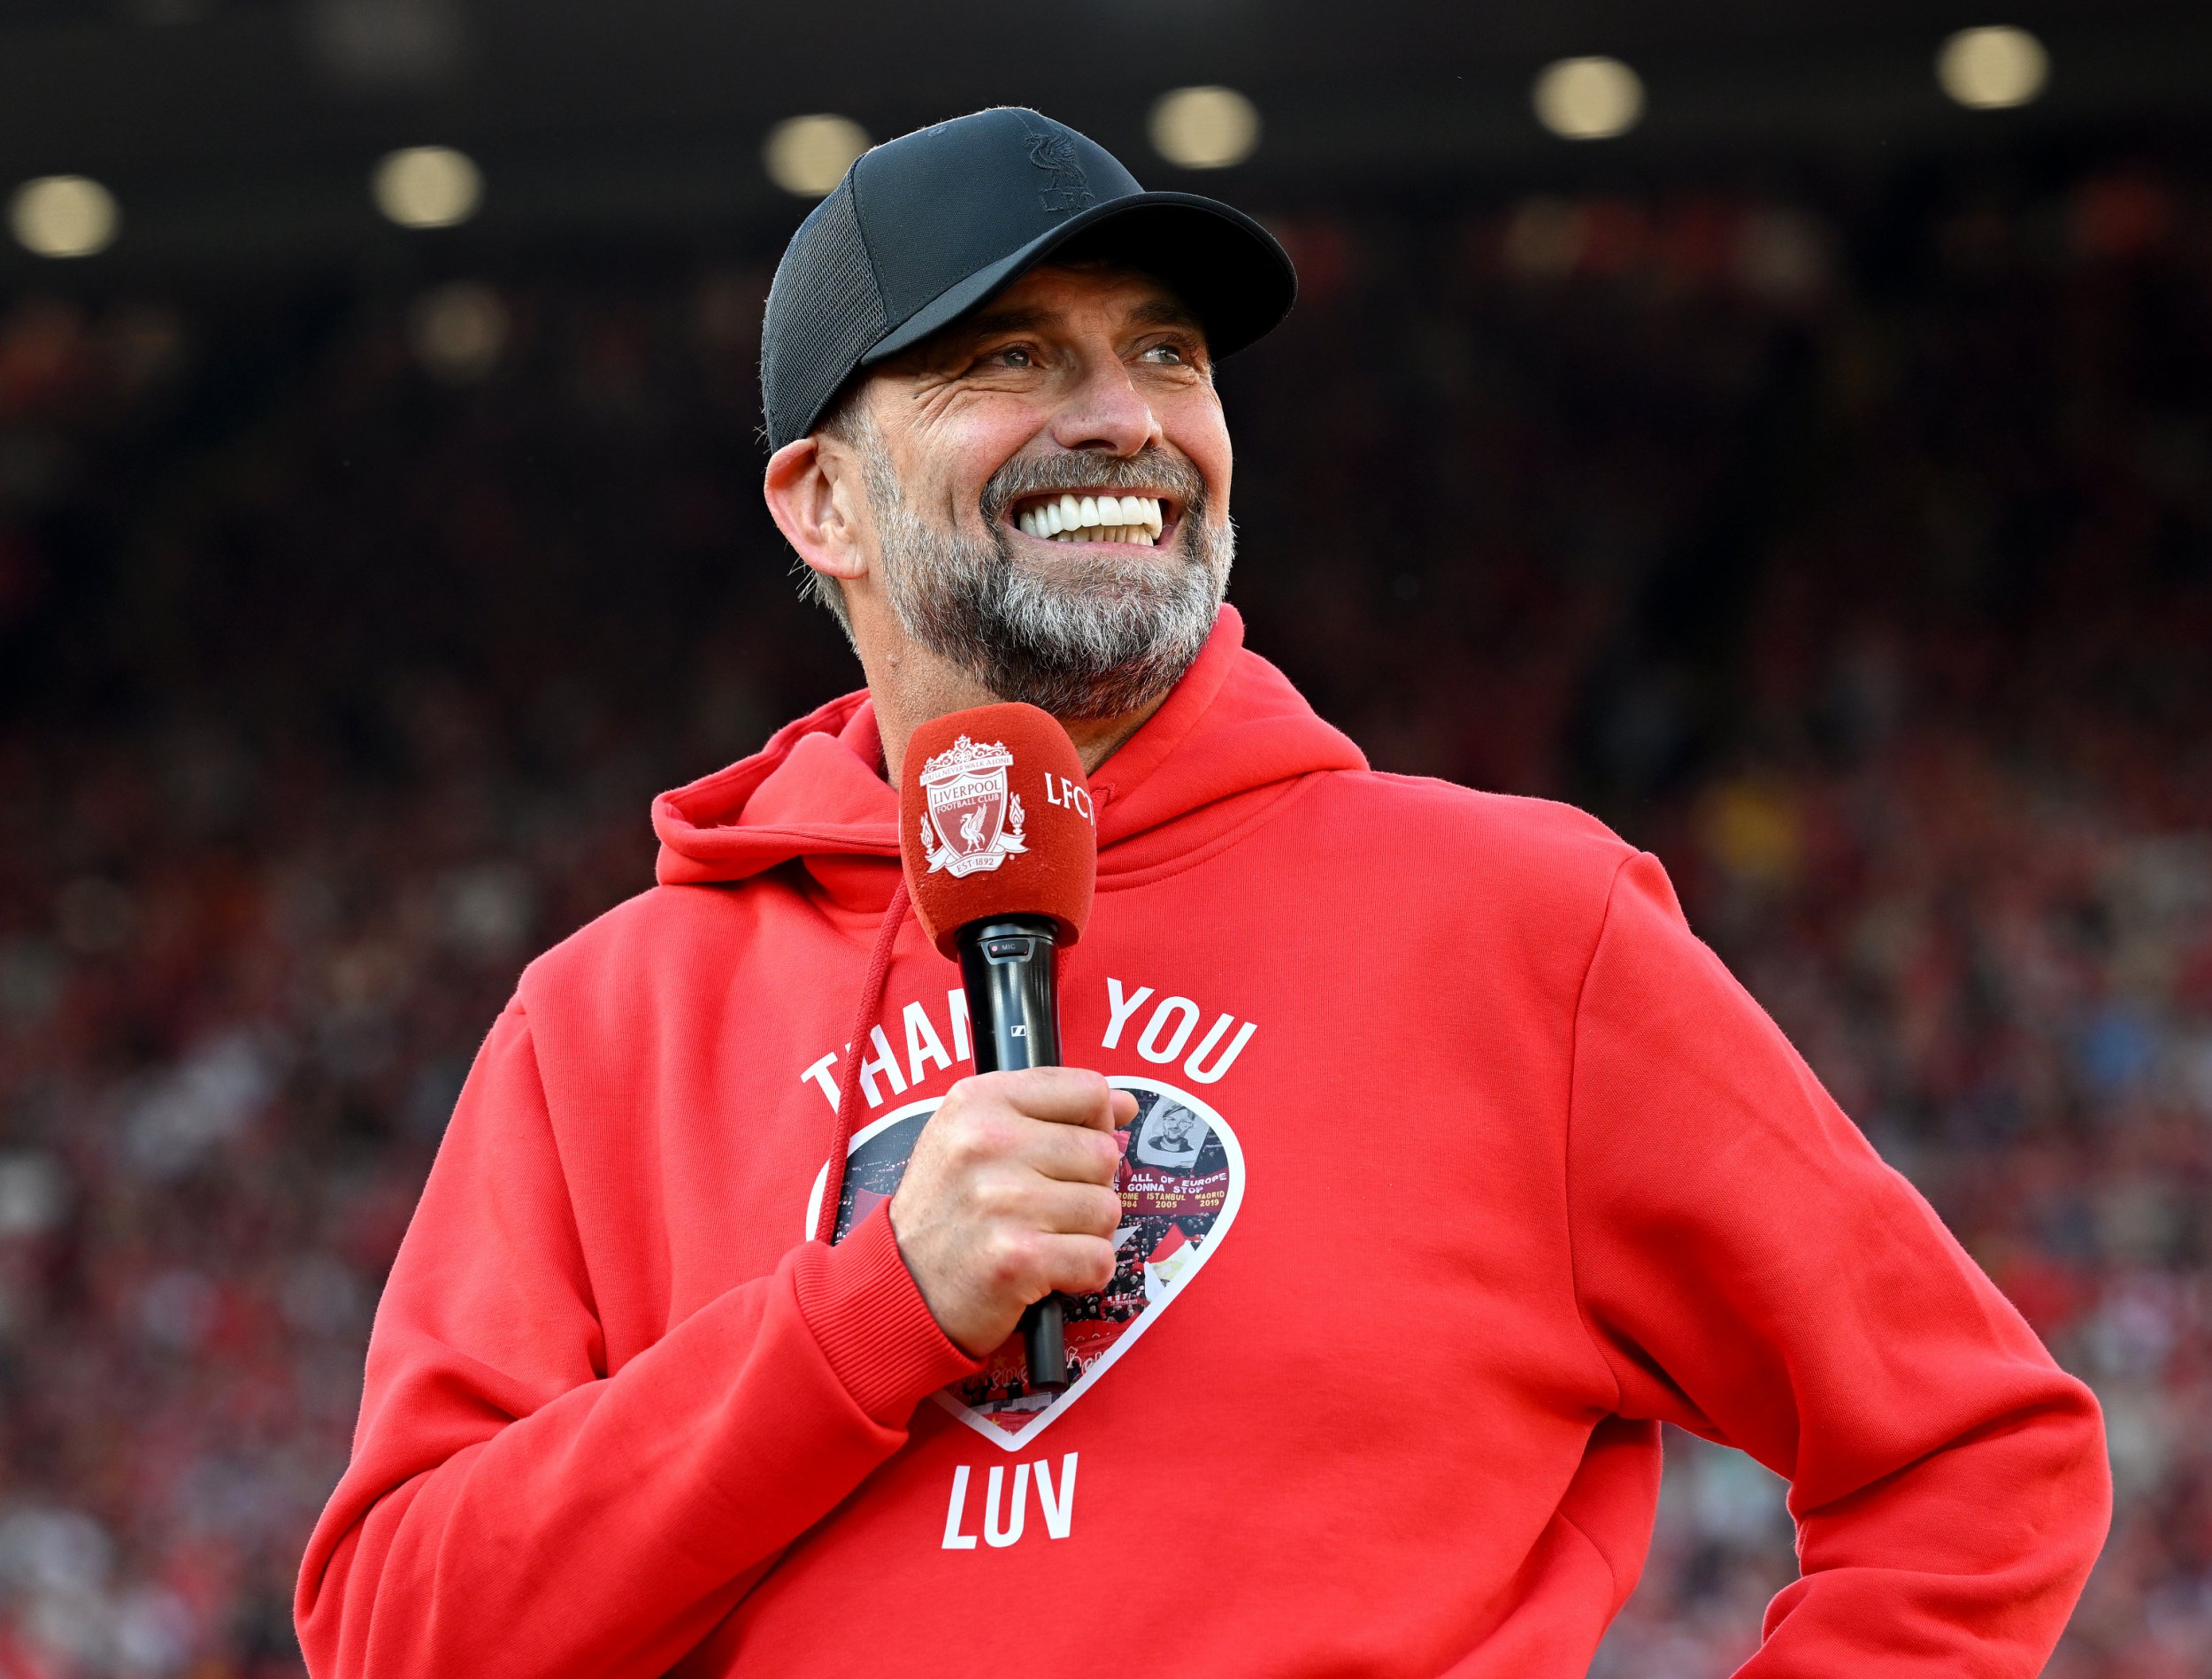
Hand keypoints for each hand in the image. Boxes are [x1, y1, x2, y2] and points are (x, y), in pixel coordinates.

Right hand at [888, 1068, 1135, 1356]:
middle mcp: (987, 1142)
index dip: (1094, 1124)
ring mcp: (1003, 1200)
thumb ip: (1046, 1111)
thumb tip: (1124, 1104)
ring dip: (1084, 1233)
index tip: (1069, 1151)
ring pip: (1106, 1208)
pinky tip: (1045, 1270)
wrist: (901, 1285)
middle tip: (1043, 1207)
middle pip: (1103, 1153)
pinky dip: (1082, 1273)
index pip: (1088, 1090)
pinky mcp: (1018, 1257)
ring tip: (1039, 1237)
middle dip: (1086, 1187)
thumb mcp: (971, 1136)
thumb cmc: (947, 1209)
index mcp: (978, 1101)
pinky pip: (1098, 1258)